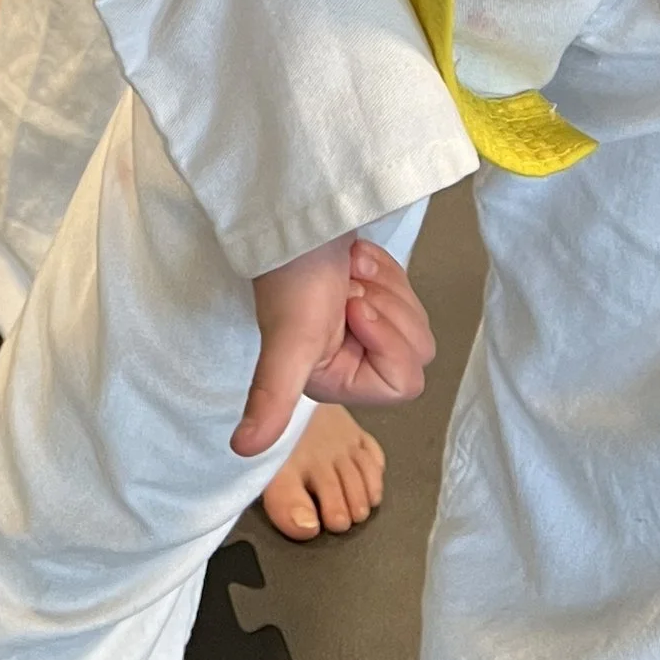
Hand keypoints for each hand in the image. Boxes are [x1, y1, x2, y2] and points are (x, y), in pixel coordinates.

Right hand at [233, 236, 432, 458]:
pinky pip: (410, 292)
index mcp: (338, 382)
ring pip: (417, 322)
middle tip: (348, 291)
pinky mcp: (377, 294)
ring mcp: (368, 326)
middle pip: (417, 351)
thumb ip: (270, 397)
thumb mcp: (287, 341)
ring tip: (349, 274)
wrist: (296, 211)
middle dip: (387, 311)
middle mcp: (354, 359)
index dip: (386, 341)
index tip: (351, 309)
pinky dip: (388, 270)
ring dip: (386, 286)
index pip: (403, 382)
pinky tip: (356, 262)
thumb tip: (242, 448)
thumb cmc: (290, 274)